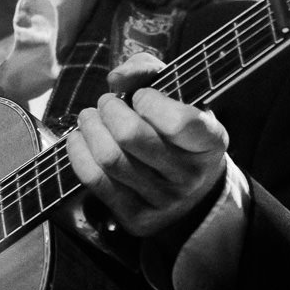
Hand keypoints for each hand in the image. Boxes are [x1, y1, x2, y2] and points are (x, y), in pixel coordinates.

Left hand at [64, 52, 229, 238]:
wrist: (192, 192)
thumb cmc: (179, 132)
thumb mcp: (179, 96)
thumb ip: (148, 72)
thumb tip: (116, 78)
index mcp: (210, 141)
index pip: (177, 121)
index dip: (149, 101)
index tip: (141, 97)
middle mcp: (190, 175)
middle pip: (132, 136)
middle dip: (109, 110)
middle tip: (106, 103)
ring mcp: (163, 200)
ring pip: (110, 159)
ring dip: (90, 128)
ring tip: (89, 117)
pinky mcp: (137, 217)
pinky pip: (96, 181)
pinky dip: (78, 153)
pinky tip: (79, 139)